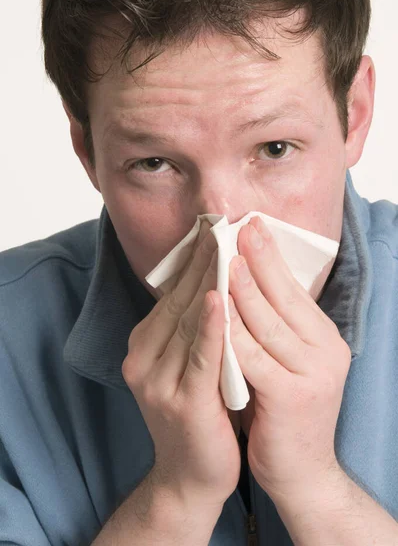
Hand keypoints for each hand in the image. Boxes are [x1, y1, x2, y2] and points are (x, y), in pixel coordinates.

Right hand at [122, 221, 240, 512]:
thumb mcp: (184, 364)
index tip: (213, 230)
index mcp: (143, 346)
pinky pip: (199, 357)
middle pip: (177, 301)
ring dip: (207, 283)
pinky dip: (209, 327)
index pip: (170, 294)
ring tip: (225, 249)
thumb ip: (190, 327)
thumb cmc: (198, 412)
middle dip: (202, 263)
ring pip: (186, 323)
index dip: (193, 261)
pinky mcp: (181, 403)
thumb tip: (211, 280)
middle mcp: (142, 360)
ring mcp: (157, 382)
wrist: (190, 476)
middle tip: (221, 226)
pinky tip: (218, 299)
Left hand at [227, 216, 350, 502]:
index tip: (250, 226)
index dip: (270, 256)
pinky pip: (253, 356)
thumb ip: (271, 327)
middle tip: (235, 229)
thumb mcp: (285, 363)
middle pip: (285, 296)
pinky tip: (213, 308)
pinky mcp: (291, 398)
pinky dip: (230, 331)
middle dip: (257, 260)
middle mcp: (327, 352)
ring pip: (268, 322)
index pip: (294, 288)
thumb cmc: (282, 411)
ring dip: (242, 288)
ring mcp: (313, 375)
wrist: (300, 472)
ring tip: (221, 257)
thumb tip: (244, 281)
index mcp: (325, 339)